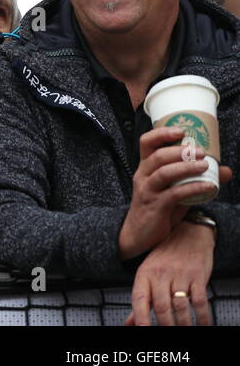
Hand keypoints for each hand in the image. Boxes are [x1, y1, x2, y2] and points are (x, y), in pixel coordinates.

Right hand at [118, 126, 218, 258]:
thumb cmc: (157, 208)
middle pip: (157, 156)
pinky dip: (193, 188)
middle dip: (180, 151)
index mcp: (145, 168)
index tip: (182, 131)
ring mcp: (147, 191)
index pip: (146, 143)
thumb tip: (225, 171)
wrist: (139, 234)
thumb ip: (196, 179)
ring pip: (163, 173)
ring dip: (186, 167)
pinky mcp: (155, 206)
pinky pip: (174, 194)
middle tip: (201, 151)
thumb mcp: (175, 190)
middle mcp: (142, 176)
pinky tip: (209, 188)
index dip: (162, 133)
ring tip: (205, 165)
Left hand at [125, 221, 214, 325]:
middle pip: (161, 306)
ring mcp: (180, 275)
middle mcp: (160, 274)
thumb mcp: (148, 273)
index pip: (139, 299)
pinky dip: (202, 316)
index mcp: (144, 274)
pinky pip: (200, 301)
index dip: (140, 317)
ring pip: (180, 306)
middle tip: (168, 333)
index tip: (142, 330)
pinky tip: (202, 324)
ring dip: (183, 324)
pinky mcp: (197, 276)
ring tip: (184, 331)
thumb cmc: (165, 256)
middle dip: (165, 325)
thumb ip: (141, 299)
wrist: (188, 233)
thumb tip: (130, 322)